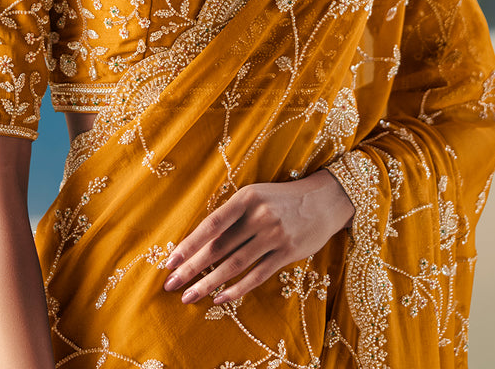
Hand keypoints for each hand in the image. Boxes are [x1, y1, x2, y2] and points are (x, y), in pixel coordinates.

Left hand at [162, 169, 353, 304]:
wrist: (323, 200)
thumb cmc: (281, 198)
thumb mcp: (256, 195)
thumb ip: (232, 215)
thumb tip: (199, 242)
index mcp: (246, 197)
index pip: (211, 224)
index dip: (189, 244)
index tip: (170, 261)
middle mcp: (259, 216)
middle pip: (219, 247)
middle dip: (192, 268)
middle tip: (171, 284)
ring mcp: (274, 236)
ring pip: (234, 264)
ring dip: (209, 283)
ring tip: (189, 296)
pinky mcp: (287, 253)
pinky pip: (256, 275)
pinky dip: (236, 289)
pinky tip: (219, 298)